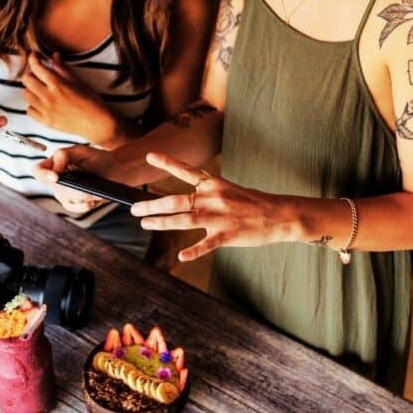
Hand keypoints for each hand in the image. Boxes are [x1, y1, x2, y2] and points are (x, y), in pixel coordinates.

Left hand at [22, 53, 122, 144]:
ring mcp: (46, 110)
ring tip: (40, 90)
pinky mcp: (46, 121)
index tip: (35, 56)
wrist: (96, 123)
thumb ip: (63, 69)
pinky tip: (41, 104)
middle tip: (38, 75)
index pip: (37, 66)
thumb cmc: (92, 101)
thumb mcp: (79, 82)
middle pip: (26, 80)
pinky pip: (30, 111)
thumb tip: (54, 56)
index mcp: (57, 84)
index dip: (33, 58)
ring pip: (26, 95)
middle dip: (31, 74)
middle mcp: (49, 96)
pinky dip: (33, 106)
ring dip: (31, 90)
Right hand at [33, 145, 118, 213]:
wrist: (115, 171)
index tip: (56, 177)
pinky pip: (75, 208)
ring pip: (67, 200)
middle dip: (74, 189)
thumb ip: (64, 155)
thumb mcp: (81, 151)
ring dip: (83, 197)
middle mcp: (56, 180)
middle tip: (89, 186)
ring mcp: (63, 193)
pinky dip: (86, 205)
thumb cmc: (97, 158)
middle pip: (57, 189)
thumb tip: (55, 169)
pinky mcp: (74, 204)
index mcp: (54, 164)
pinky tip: (94, 200)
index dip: (43, 175)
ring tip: (95, 191)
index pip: (38, 171)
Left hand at [130, 152, 289, 260]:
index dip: (167, 163)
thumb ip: (206, 194)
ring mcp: (219, 217)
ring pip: (184, 220)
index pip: (186, 171)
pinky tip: (181, 256)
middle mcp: (213, 198)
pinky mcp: (227, 235)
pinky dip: (193, 251)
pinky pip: (206, 244)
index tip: (150, 157)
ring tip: (145, 224)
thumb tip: (185, 199)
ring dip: (161, 222)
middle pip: (176, 201)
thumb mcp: (228, 190)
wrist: (278, 215)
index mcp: (213, 185)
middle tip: (134, 209)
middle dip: (151, 205)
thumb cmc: (252, 203)